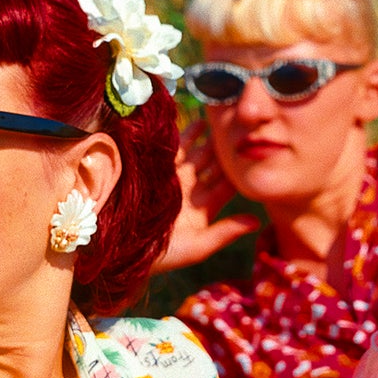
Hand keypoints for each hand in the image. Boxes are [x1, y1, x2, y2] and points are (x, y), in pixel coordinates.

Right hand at [155, 119, 258, 272]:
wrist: (120, 251)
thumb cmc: (160, 257)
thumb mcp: (196, 247)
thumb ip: (225, 232)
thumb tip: (257, 221)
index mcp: (203, 210)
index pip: (226, 186)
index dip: (239, 171)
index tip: (253, 153)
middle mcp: (189, 193)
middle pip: (212, 166)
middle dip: (224, 148)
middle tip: (241, 128)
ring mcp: (172, 181)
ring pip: (194, 154)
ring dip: (206, 139)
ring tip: (219, 120)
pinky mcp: (153, 172)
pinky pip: (170, 151)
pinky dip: (181, 136)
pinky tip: (193, 121)